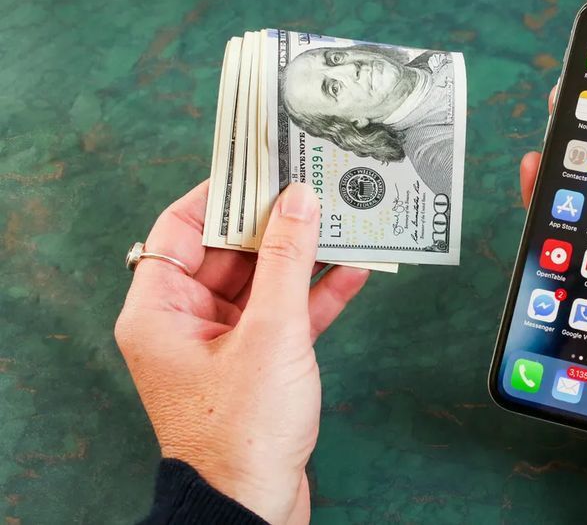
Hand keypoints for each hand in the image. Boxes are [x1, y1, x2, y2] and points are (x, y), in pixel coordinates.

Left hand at [115, 182, 368, 523]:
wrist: (254, 508)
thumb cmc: (241, 435)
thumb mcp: (270, 334)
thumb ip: (285, 261)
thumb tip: (297, 201)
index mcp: (161, 310)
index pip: (180, 228)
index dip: (220, 194)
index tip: (259, 166)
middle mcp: (187, 322)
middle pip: (229, 251)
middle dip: (274, 222)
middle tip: (312, 185)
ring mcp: (225, 343)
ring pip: (264, 282)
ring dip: (304, 256)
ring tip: (343, 219)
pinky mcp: (259, 364)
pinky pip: (287, 315)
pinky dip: (317, 294)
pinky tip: (355, 269)